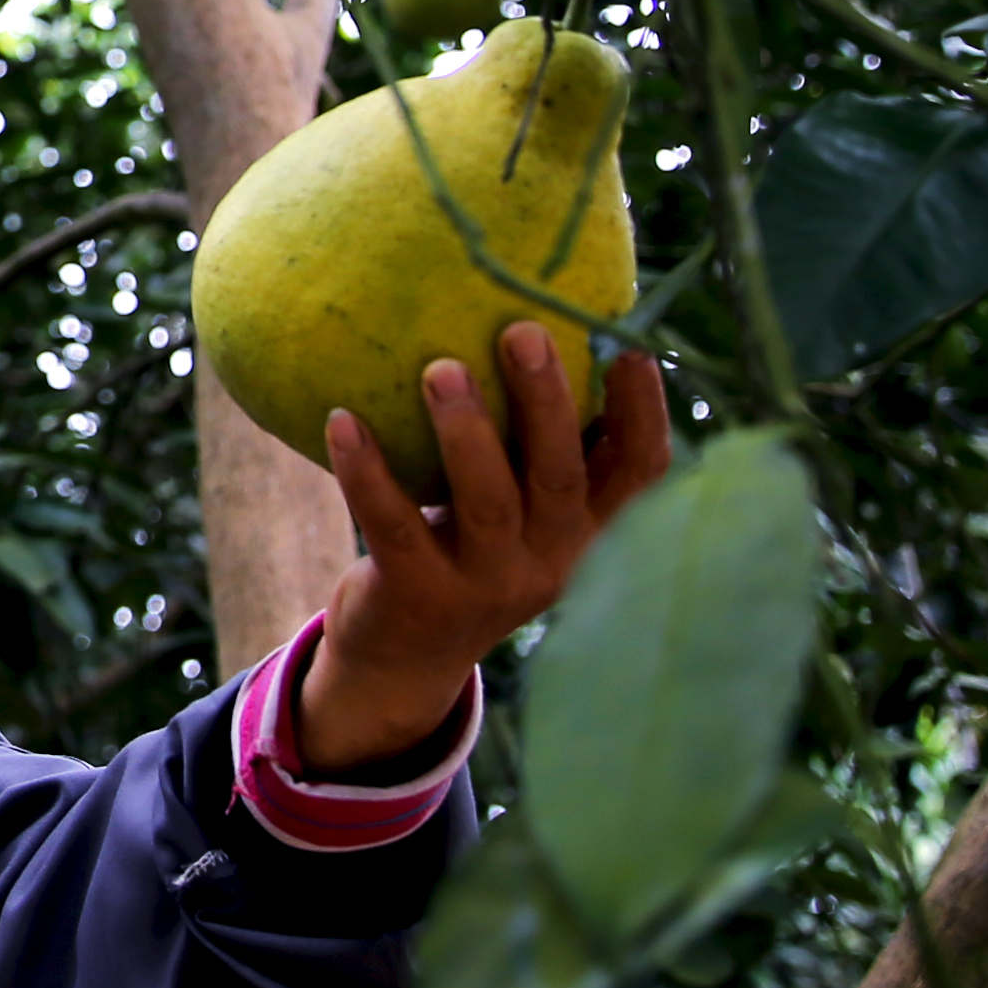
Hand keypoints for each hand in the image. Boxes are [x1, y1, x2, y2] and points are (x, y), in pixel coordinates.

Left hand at [301, 326, 671, 772]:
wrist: (403, 663)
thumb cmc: (466, 552)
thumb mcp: (519, 512)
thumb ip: (533, 447)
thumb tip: (535, 324)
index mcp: (584, 534)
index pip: (640, 478)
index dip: (645, 416)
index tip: (632, 351)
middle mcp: (548, 562)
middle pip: (560, 478)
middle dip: (547, 403)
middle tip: (524, 331)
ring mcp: (484, 584)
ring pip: (484, 503)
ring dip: (464, 431)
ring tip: (439, 367)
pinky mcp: (416, 595)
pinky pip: (394, 524)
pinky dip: (367, 471)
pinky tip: (342, 419)